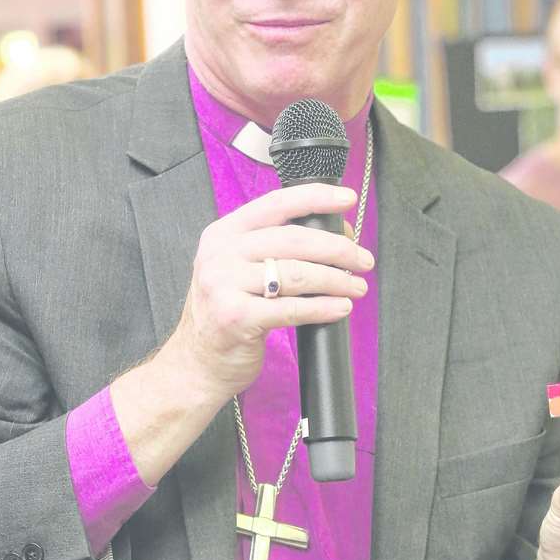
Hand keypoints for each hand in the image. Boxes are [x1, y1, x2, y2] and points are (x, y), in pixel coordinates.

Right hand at [168, 182, 372, 402]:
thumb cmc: (227, 313)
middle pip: (293, 240)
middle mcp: (220, 254)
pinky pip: (291, 309)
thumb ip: (276, 249)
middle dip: (337, 249)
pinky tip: (340, 308)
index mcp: (224, 234)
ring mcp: (224, 285)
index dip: (315, 197)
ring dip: (335, 280)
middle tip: (363, 260)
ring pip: (296, 274)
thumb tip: (336, 234)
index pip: (275, 204)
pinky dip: (322, 308)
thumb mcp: (239, 270)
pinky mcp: (236, 317)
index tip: (346, 199)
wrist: (196, 361)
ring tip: (356, 287)